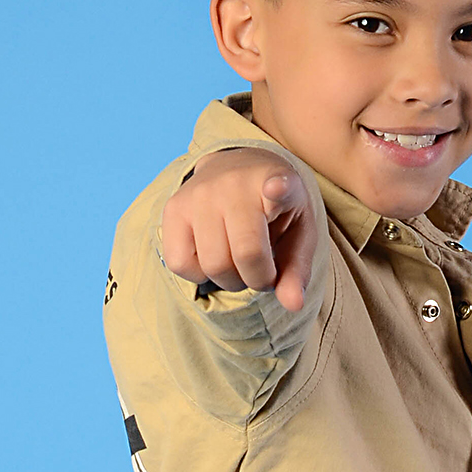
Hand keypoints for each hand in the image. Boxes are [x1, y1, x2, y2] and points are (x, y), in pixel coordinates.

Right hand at [160, 149, 317, 311]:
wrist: (234, 165)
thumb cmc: (273, 208)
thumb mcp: (298, 232)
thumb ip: (297, 269)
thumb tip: (293, 305)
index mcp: (276, 180)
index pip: (278, 186)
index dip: (278, 189)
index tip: (277, 187)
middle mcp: (233, 183)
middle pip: (245, 255)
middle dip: (258, 278)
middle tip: (262, 267)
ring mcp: (198, 193)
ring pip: (213, 266)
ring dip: (230, 279)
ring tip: (238, 260)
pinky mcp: (173, 208)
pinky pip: (180, 264)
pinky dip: (198, 275)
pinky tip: (211, 254)